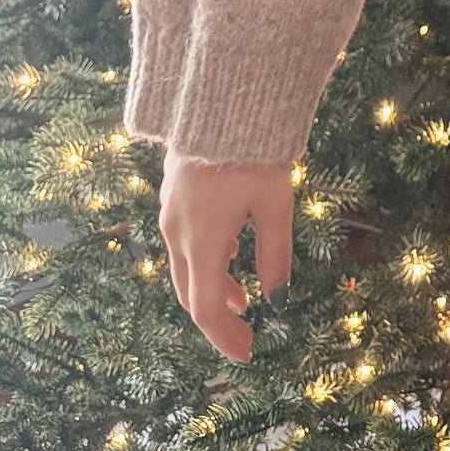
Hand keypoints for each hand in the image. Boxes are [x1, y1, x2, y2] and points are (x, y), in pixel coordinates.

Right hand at [159, 150, 293, 361]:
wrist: (223, 95)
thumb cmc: (254, 149)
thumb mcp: (275, 204)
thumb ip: (276, 255)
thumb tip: (279, 299)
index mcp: (202, 241)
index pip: (207, 309)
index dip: (225, 338)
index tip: (247, 355)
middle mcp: (177, 231)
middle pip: (190, 292)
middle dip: (218, 318)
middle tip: (246, 333)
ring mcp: (170, 210)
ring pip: (185, 267)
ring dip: (212, 288)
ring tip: (244, 298)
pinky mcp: (172, 191)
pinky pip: (183, 241)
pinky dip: (205, 260)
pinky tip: (231, 254)